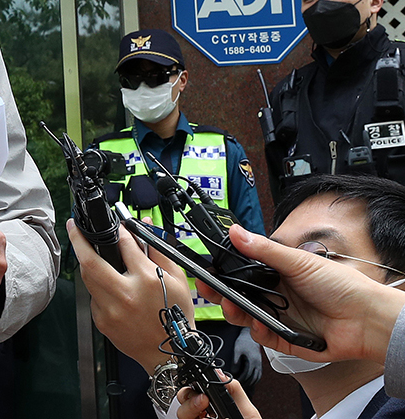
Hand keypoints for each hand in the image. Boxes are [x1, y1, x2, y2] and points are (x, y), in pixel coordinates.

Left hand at [68, 218, 193, 372]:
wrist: (169, 352)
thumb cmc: (175, 316)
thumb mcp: (178, 280)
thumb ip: (159, 251)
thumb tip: (142, 229)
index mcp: (148, 280)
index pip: (125, 245)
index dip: (118, 231)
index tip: (114, 226)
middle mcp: (126, 294)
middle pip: (90, 261)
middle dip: (77, 240)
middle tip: (73, 226)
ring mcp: (111, 310)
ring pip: (87, 278)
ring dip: (86, 263)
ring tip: (88, 252)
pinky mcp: (102, 321)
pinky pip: (93, 297)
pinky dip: (98, 288)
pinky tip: (109, 288)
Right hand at [176, 378, 259, 418]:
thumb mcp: (248, 412)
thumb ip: (235, 391)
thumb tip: (220, 373)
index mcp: (216, 408)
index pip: (197, 391)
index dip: (196, 386)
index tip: (204, 388)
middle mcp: (203, 417)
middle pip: (183, 400)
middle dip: (188, 396)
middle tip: (203, 399)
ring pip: (180, 413)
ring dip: (188, 408)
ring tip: (203, 408)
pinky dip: (189, 416)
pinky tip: (202, 418)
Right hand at [196, 224, 404, 364]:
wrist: (367, 319)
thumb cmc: (342, 287)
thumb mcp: (298, 261)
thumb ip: (263, 250)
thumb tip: (235, 232)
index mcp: (276, 275)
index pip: (240, 273)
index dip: (221, 273)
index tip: (206, 271)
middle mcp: (275, 296)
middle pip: (237, 297)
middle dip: (220, 294)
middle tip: (210, 290)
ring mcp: (280, 318)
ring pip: (246, 318)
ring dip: (236, 313)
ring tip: (234, 307)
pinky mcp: (287, 340)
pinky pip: (264, 339)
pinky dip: (260, 333)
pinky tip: (261, 325)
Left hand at [230, 327, 261, 387]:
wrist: (250, 337)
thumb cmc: (243, 342)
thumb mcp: (237, 350)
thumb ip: (235, 361)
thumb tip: (233, 371)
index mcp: (252, 361)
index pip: (247, 375)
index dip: (241, 380)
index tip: (235, 382)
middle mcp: (257, 365)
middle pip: (252, 378)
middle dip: (245, 383)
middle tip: (238, 386)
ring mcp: (259, 365)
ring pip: (256, 378)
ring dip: (250, 383)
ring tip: (243, 385)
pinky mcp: (259, 365)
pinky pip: (258, 376)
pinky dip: (254, 380)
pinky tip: (249, 381)